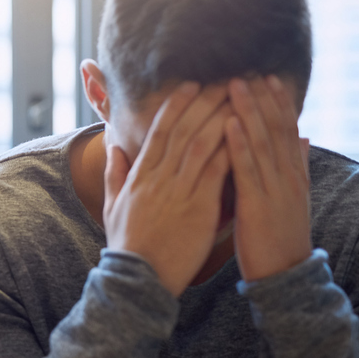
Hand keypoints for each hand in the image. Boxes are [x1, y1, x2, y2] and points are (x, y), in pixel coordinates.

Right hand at [103, 82, 233, 296]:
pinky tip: (246, 132)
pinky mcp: (198, 207)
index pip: (159, 132)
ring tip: (240, 96)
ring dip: (222, 117)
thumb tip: (113, 150)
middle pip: (183, 130)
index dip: (175, 106)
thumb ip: (113, 175)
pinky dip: (230, 148)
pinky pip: (216, 171)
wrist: (139, 278)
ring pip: (201, 144)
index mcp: (139, 176)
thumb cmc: (128, 246)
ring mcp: (178, 191)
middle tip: (225, 79)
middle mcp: (158, 178)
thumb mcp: (112, 207)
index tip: (191, 84)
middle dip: (204, 101)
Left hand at [225, 75, 311, 281]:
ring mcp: (273, 188)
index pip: (285, 130)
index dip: (277, 104)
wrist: (284, 273)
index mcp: (292, 174)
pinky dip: (238, 142)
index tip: (267, 78)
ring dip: (248, 110)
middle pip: (274, 129)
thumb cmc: (279, 237)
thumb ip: (294, 166)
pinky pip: (246, 168)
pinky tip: (229, 122)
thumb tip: (303, 137)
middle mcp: (286, 175)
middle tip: (249, 71)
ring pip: (261, 141)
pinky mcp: (257, 203)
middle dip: (262, 99)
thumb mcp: (290, 198)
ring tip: (235, 85)